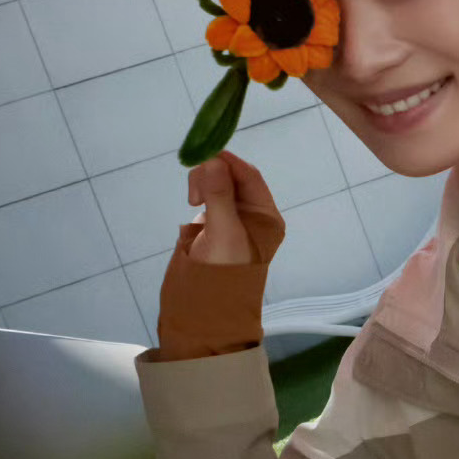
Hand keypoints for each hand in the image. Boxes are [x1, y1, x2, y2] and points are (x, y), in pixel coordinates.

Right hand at [182, 151, 284, 265]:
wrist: (204, 304)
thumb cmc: (222, 271)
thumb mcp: (224, 232)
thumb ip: (219, 196)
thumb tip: (213, 160)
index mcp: (265, 216)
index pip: (250, 178)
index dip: (229, 162)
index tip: (206, 153)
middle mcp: (252, 214)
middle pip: (233, 177)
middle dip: (212, 174)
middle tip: (194, 190)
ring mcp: (232, 217)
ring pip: (218, 183)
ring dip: (203, 183)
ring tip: (193, 201)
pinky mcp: (214, 222)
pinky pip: (208, 195)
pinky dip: (199, 192)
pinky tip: (193, 203)